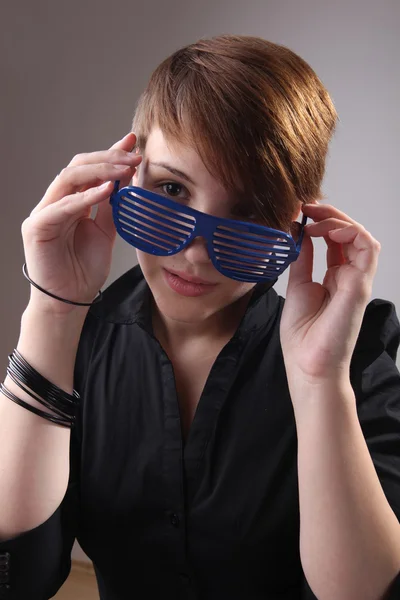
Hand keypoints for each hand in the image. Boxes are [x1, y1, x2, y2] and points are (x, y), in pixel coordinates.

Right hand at [21, 132, 141, 314]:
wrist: (70, 300)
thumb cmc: (84, 270)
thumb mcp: (105, 232)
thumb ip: (110, 207)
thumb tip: (125, 181)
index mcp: (71, 202)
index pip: (89, 170)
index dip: (110, 154)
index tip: (132, 143)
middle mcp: (55, 202)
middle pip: (78, 167)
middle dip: (107, 158)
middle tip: (133, 155)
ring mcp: (44, 213)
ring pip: (69, 178)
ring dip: (100, 171)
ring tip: (125, 168)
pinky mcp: (37, 228)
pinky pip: (62, 206)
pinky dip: (85, 196)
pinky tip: (107, 189)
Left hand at [280, 203, 380, 384]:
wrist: (307, 365)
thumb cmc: (302, 335)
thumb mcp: (297, 286)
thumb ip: (302, 259)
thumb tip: (299, 233)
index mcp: (334, 278)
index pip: (335, 241)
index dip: (321, 222)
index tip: (300, 212)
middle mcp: (349, 277)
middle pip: (349, 235)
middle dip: (330, 215)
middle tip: (308, 206)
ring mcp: (357, 280)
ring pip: (362, 237)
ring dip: (340, 220)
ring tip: (316, 218)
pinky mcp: (361, 285)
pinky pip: (368, 249)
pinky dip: (351, 232)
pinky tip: (328, 230)